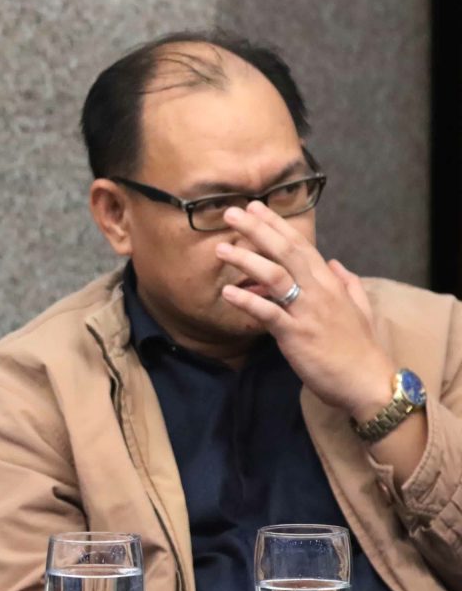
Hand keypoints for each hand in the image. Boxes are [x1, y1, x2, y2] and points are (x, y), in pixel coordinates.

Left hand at [215, 201, 395, 417]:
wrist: (367, 381)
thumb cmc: (360, 348)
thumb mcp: (360, 309)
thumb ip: (348, 284)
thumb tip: (336, 264)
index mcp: (330, 284)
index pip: (301, 246)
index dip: (277, 226)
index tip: (257, 208)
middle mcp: (318, 291)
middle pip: (286, 252)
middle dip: (259, 230)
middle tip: (233, 212)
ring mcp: (307, 312)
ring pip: (275, 277)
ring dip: (247, 260)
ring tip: (222, 249)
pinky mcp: (296, 335)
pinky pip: (268, 314)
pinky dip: (248, 302)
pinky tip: (228, 293)